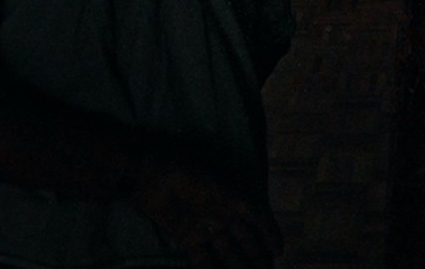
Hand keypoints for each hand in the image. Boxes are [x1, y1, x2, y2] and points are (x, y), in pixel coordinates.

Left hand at [129, 158, 280, 268]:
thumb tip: (253, 210)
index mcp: (231, 196)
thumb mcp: (209, 178)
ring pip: (228, 252)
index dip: (270, 233)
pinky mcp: (186, 237)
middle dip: (258, 256)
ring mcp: (205, 226)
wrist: (145, 174)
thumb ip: (231, 196)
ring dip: (239, 266)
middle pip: (245, 239)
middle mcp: (222, 213)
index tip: (279, 251)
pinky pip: (203, 258)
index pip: (258, 217)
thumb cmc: (178, 166)